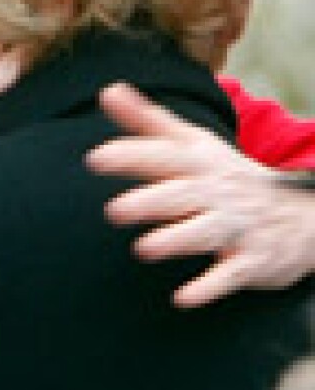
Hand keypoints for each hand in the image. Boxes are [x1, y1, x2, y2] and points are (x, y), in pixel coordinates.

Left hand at [86, 82, 314, 306]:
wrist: (302, 213)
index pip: (164, 155)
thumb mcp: (193, 143)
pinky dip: (209, 287)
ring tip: (144, 248)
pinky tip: (183, 298)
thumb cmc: (226, 176)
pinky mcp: (252, 261)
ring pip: (206, 233)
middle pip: (181, 195)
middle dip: (151, 201)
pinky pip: (230, 276)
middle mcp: (217, 192)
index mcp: (199, 162)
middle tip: (114, 210)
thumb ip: (148, 120)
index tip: (96, 158)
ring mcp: (237, 227)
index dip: (131, 155)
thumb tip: (108, 91)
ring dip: (176, 240)